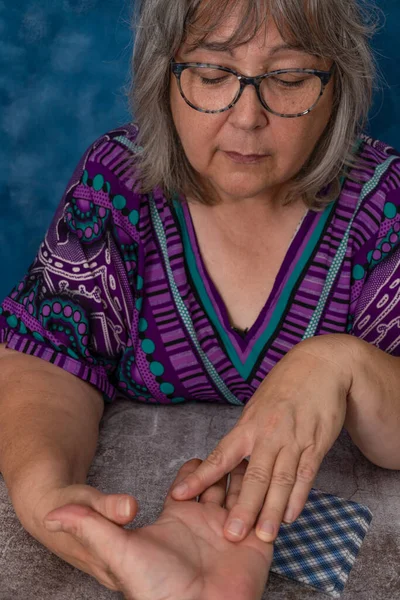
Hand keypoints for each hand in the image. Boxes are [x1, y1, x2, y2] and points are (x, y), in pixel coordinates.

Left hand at [43, 459, 272, 599]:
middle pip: (219, 476)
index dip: (194, 466)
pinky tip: (266, 482)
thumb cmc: (157, 588)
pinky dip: (265, 493)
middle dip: (224, 463)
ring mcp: (233, 526)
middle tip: (230, 455)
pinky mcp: (256, 539)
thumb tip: (52, 515)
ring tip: (249, 462)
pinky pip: (264, 507)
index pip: (191, 477)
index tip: (196, 464)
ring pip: (242, 486)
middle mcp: (207, 517)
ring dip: (245, 474)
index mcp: (180, 514)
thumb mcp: (120, 552)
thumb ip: (91, 527)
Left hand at [171, 335, 353, 543]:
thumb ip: (247, 433)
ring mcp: (294, 440)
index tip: (179, 496)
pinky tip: (291, 515)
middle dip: (243, 507)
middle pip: (254, 476)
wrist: (320, 365)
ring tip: (265, 536)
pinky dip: (299, 496)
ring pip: (281, 480)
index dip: (200, 478)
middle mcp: (268, 435)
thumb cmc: (284, 385)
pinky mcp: (316, 444)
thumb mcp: (257, 404)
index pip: (220, 456)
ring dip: (273, 510)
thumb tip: (232, 459)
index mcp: (248, 425)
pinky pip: (306, 474)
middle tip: (232, 535)